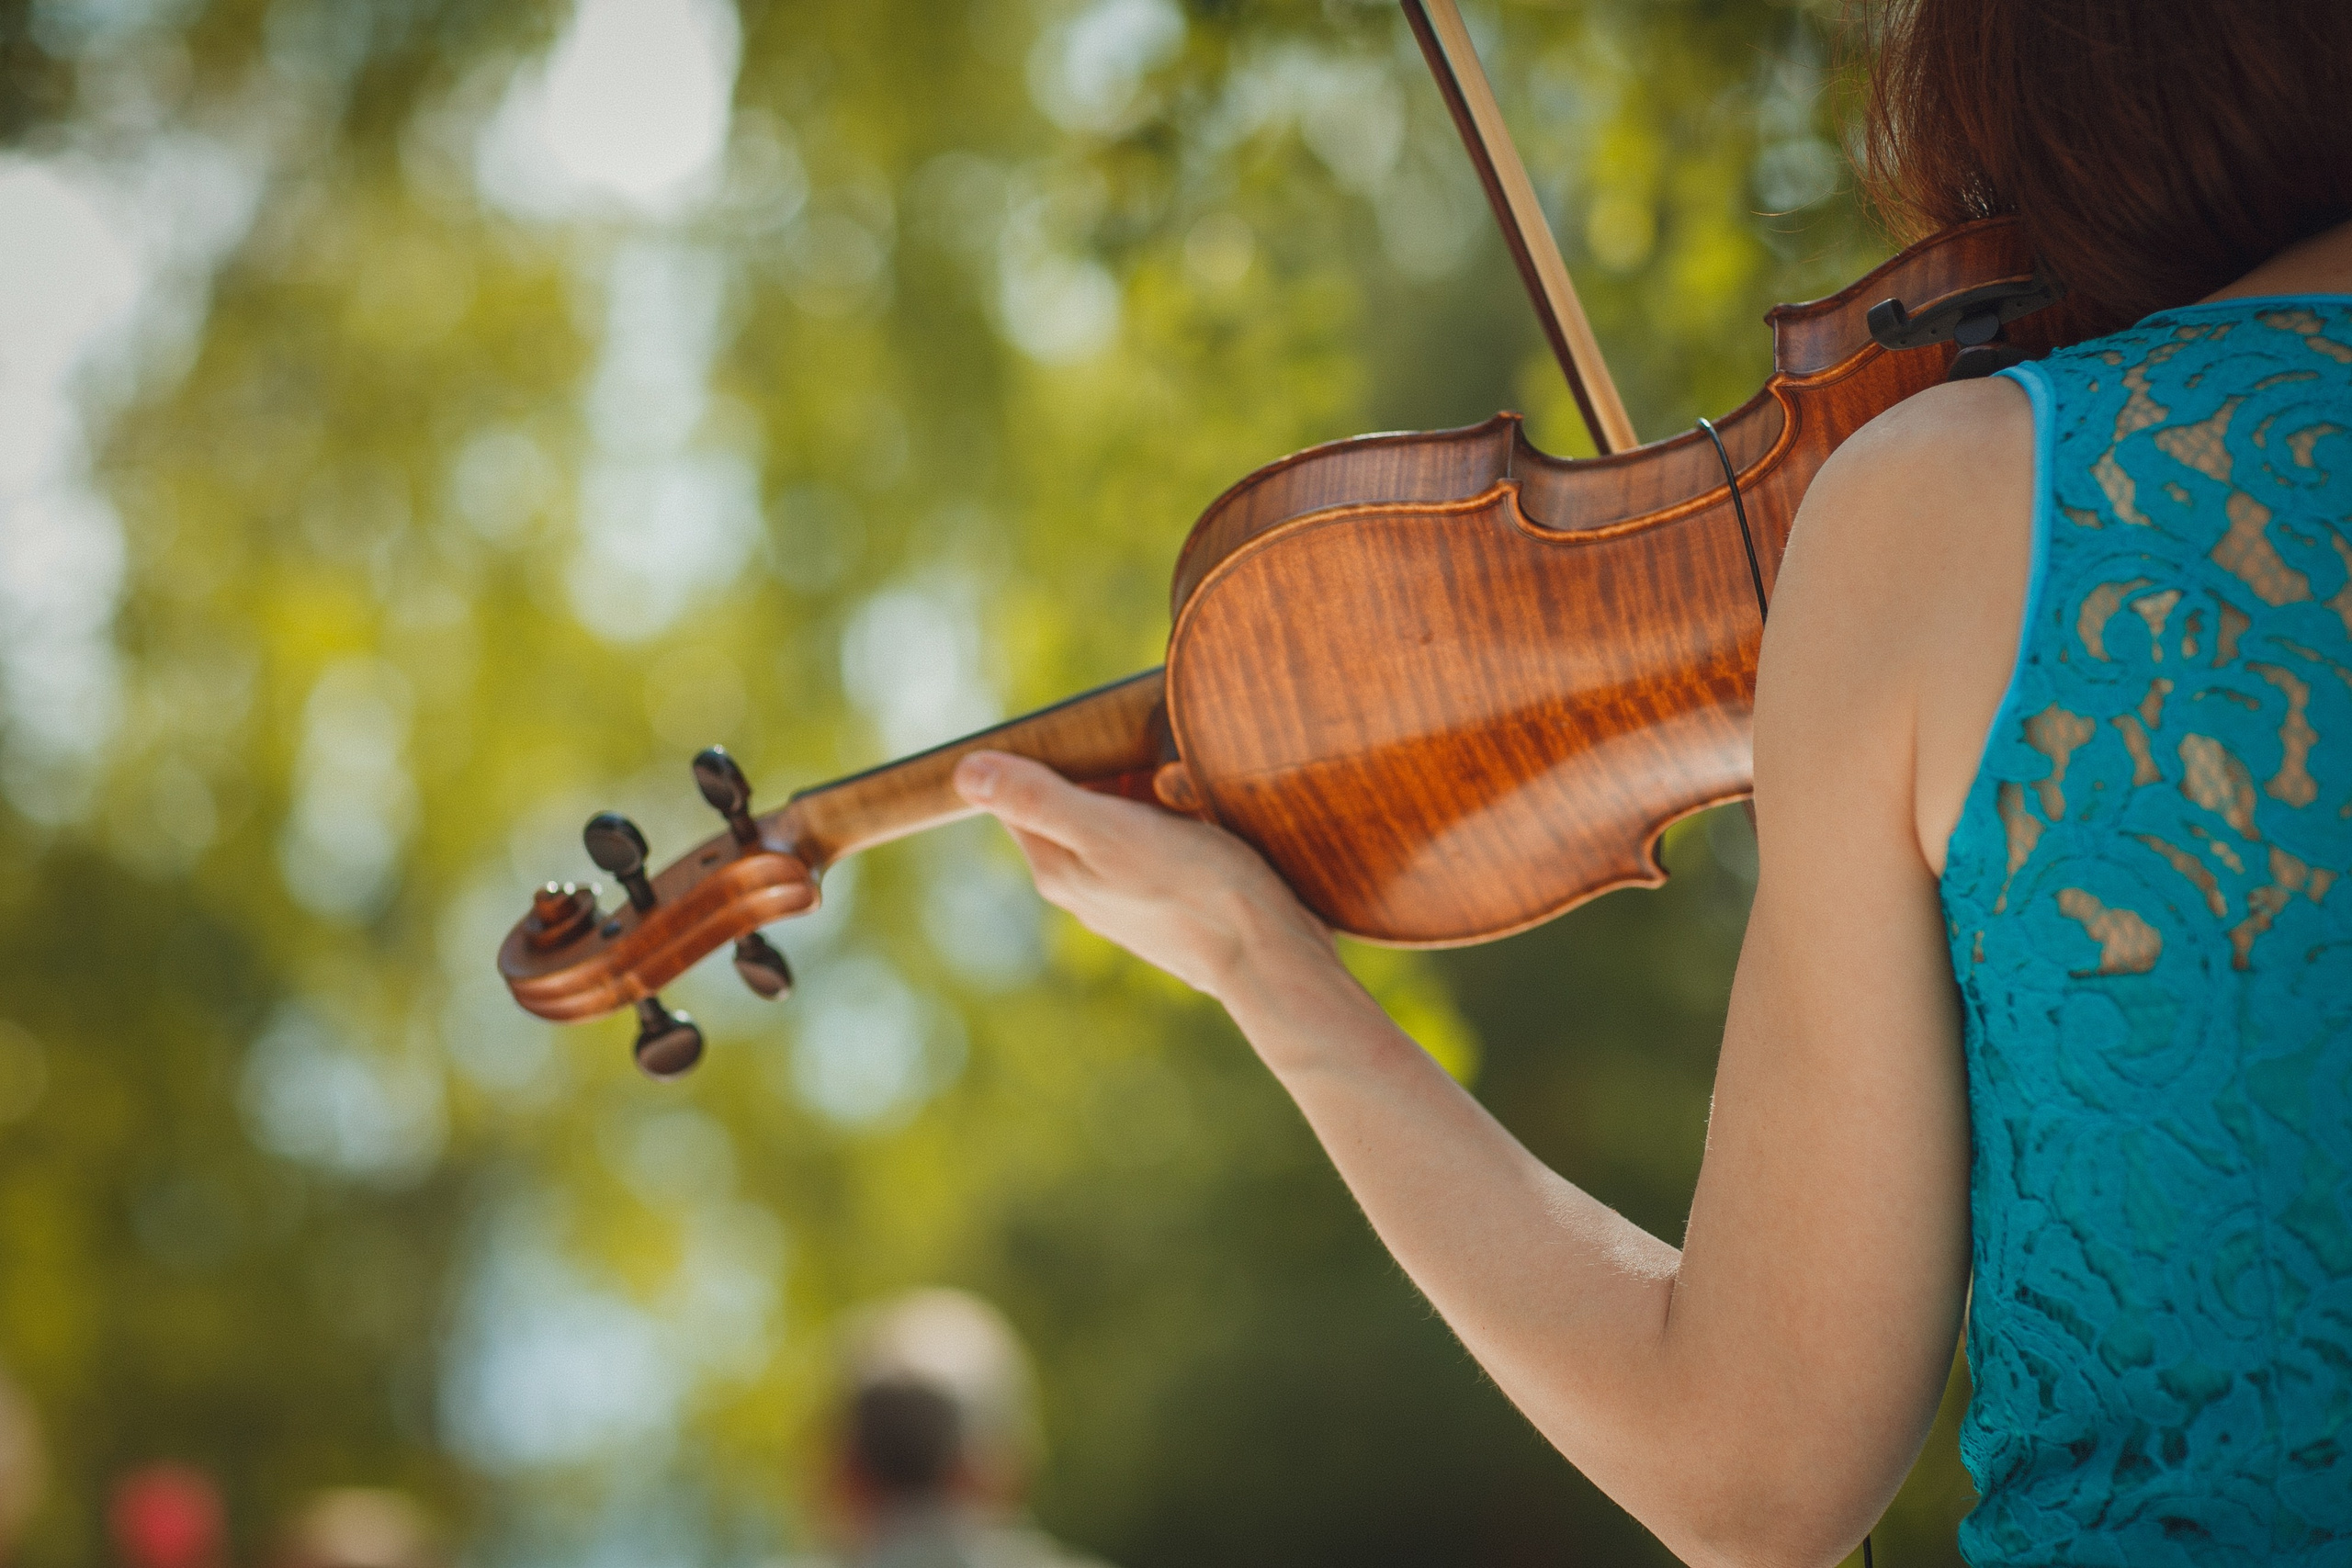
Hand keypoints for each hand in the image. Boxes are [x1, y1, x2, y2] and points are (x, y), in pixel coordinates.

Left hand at [952, 751, 1339, 1006]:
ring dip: (1142, 793)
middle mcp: (1082, 887)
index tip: (1089, 733)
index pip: (1018, 795)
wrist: (1270, 956)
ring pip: (1116, 821)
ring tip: (1182, 787)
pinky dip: (1172, 818)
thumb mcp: (1110, 831)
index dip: (1046, 754)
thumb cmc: (1195, 887)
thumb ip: (1039, 800)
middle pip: (1070, 804)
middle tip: (1148, 757)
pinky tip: (1204, 815)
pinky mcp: (1168, 901)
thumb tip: (964, 772)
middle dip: (1103, 771)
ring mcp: (1125, 897)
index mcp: (1056, 867)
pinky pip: (1156, 843)